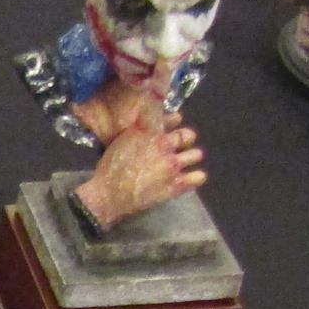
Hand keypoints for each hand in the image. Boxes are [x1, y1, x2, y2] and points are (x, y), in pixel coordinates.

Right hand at [71, 113, 203, 232]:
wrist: (110, 195)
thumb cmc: (112, 167)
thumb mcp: (122, 139)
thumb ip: (139, 127)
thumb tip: (151, 114)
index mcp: (151, 133)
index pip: (173, 118)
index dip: (175, 120)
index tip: (175, 122)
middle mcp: (165, 146)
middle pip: (189, 135)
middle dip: (186, 138)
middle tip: (180, 145)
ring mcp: (173, 166)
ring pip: (196, 155)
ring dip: (192, 156)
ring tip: (184, 161)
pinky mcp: (177, 185)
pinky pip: (198, 177)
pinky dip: (196, 176)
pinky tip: (188, 177)